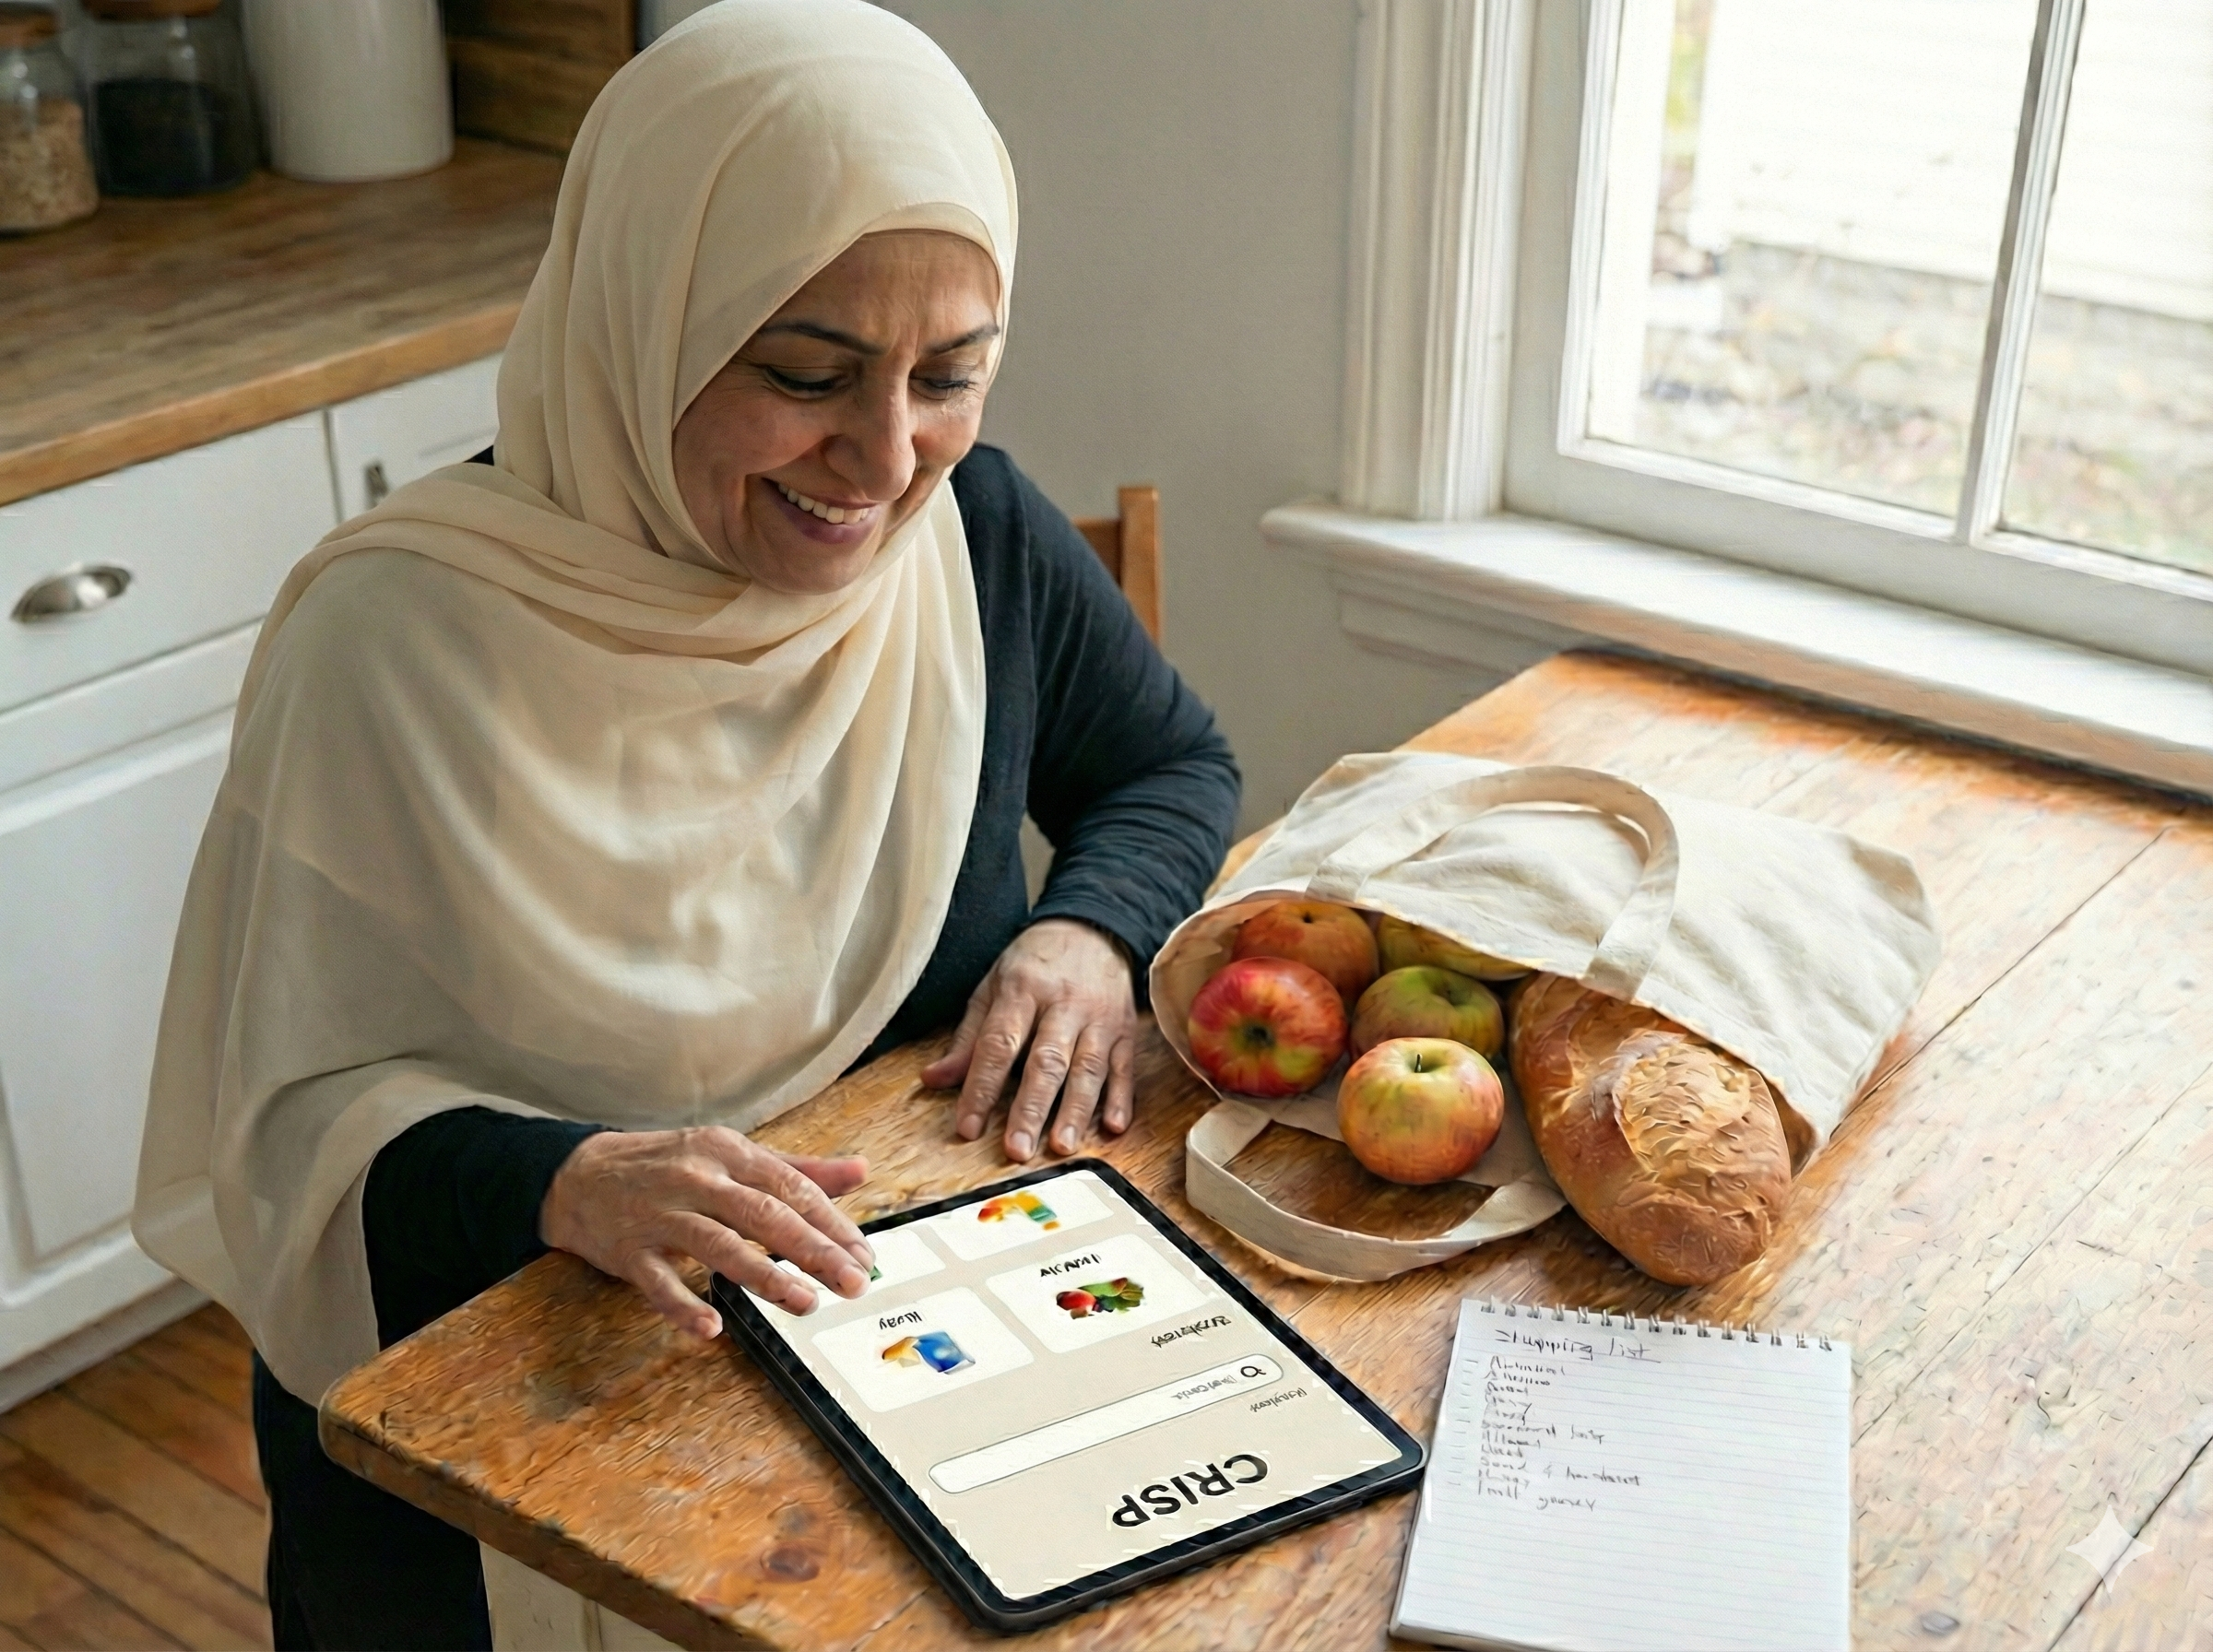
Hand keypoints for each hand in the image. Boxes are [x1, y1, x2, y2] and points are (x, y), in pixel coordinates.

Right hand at [540, 1127, 873, 1336]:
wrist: (579, 1175)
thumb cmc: (668, 1167)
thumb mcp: (731, 1156)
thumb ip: (796, 1169)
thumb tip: (860, 1172)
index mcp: (728, 1152)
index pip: (790, 1187)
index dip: (832, 1222)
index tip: (863, 1254)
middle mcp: (697, 1179)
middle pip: (763, 1215)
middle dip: (814, 1250)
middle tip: (852, 1282)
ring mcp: (660, 1215)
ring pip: (718, 1246)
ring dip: (765, 1276)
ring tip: (805, 1302)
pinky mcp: (628, 1251)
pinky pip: (658, 1283)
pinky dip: (684, 1306)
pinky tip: (712, 1327)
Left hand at [922, 918, 1138, 1160]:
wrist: (1093, 928)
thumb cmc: (1036, 963)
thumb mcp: (993, 987)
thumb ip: (968, 1037)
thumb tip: (933, 1079)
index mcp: (1022, 990)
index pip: (998, 1044)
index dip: (981, 1088)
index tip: (968, 1127)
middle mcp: (1063, 1004)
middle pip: (1046, 1061)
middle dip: (1031, 1108)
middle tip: (1018, 1149)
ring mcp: (1099, 1018)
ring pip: (1088, 1068)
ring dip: (1076, 1111)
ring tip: (1063, 1147)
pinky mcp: (1126, 1029)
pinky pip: (1124, 1067)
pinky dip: (1121, 1098)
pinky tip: (1114, 1127)